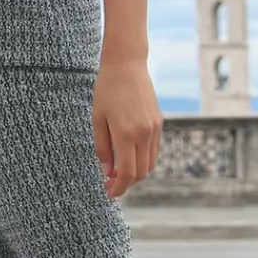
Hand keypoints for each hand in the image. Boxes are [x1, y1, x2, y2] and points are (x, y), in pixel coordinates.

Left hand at [92, 56, 163, 198]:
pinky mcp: (159, 123)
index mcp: (126, 134)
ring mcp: (154, 129)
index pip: (127, 173)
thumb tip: (108, 172)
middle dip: (126, 184)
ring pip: (149, 164)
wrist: (127, 65)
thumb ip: (103, 148)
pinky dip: (142, 160)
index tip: (108, 192)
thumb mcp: (97, 120)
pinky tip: (128, 157)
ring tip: (117, 171)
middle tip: (110, 184)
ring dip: (135, 173)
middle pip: (140, 173)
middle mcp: (144, 134)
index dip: (118, 188)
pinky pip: (153, 151)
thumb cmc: (106, 90)